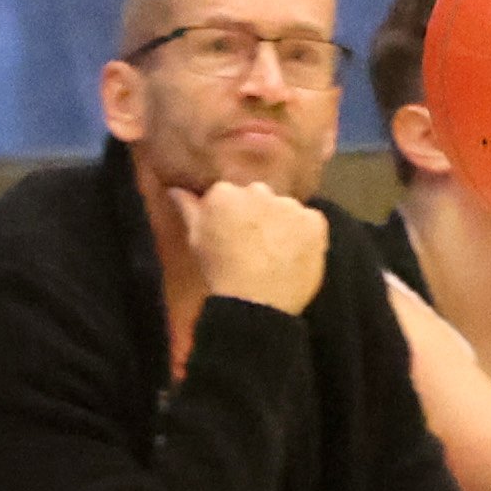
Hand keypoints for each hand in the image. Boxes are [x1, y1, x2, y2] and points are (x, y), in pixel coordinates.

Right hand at [175, 179, 330, 314]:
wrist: (255, 301)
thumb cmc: (219, 271)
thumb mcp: (196, 239)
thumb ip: (188, 208)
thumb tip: (176, 189)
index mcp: (225, 193)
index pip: (231, 194)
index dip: (234, 215)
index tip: (233, 234)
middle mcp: (258, 191)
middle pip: (261, 197)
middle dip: (259, 214)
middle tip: (256, 244)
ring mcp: (289, 205)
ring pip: (287, 208)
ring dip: (284, 223)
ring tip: (276, 253)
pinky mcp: (315, 221)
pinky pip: (312, 221)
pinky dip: (306, 235)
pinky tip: (295, 255)